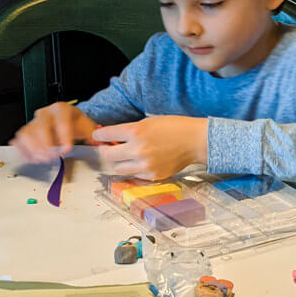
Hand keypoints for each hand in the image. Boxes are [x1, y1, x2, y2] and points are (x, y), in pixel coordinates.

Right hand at [11, 103, 98, 163]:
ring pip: (26, 134)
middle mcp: (44, 113)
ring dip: (34, 149)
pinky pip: (19, 141)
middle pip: (40, 127)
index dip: (64, 136)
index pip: (61, 120)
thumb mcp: (88, 126)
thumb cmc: (76, 123)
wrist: (65, 120)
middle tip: (53, 157)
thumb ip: (94, 135)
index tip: (67, 149)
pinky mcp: (24, 132)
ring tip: (45, 159)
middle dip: (47, 145)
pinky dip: (25, 152)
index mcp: (61, 109)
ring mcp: (32, 122)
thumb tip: (100, 143)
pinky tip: (35, 159)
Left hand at [92, 116, 207, 179]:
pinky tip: (142, 161)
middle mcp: (138, 149)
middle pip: (107, 155)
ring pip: (118, 168)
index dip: (99, 136)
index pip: (105, 135)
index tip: (99, 136)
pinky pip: (134, 175)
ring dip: (119, 161)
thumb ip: (130, 130)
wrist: (196, 141)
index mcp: (136, 131)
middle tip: (110, 147)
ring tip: (126, 156)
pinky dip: (135, 169)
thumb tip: (112, 137)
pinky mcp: (153, 175)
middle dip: (106, 150)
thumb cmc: (176, 127)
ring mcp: (145, 164)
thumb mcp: (150, 121)